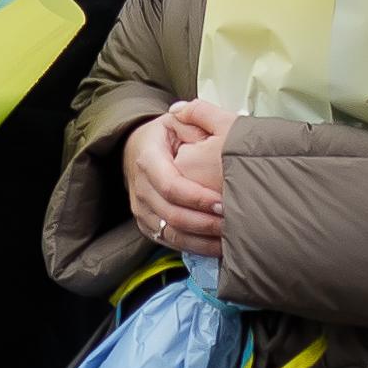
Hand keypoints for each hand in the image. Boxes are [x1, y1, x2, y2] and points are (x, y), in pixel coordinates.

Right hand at [122, 97, 231, 256]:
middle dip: (206, 223)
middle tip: (233, 223)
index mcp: (148, 161)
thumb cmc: (162, 136)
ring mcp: (141, 210)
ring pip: (172, 234)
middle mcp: (141, 189)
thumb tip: (213, 125)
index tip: (223, 203)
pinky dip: (196, 247)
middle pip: (173, 215)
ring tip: (230, 239)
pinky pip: (171, 242)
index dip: (198, 198)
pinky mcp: (147, 225)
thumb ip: (196, 119)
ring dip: (203, 240)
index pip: (172, 187)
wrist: (133, 149)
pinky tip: (217, 246)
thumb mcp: (176, 120)